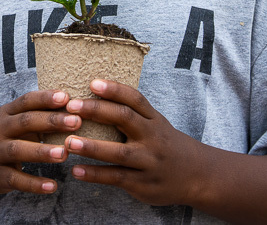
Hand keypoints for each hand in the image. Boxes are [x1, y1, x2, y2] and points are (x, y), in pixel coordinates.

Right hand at [0, 89, 81, 194]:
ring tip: (64, 153)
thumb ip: (34, 114)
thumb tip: (71, 106)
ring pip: (18, 150)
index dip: (44, 98)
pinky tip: (52, 186)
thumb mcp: (9, 120)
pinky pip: (16, 180)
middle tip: (76, 122)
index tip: (66, 97)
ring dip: (41, 151)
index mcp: (4, 114)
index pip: (25, 102)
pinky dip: (34, 184)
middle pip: (24, 122)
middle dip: (51, 121)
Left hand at [64, 79, 201, 205]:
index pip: (135, 99)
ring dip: (92, 147)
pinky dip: (95, 174)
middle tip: (71, 107)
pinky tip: (76, 171)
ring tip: (68, 142)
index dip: (114, 89)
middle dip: (97, 111)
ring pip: (119, 153)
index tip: (92, 83)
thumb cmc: (164, 143)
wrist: (197, 176)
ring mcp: (148, 162)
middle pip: (125, 119)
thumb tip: (94, 91)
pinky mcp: (143, 184)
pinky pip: (117, 178)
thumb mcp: (155, 123)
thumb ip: (131, 111)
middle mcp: (152, 138)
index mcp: (153, 120)